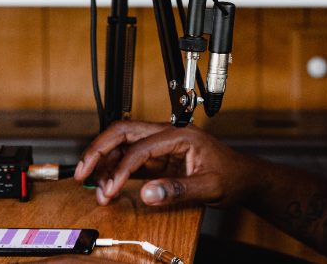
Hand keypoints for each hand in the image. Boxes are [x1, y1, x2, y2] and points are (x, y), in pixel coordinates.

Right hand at [74, 120, 254, 207]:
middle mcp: (168, 135)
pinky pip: (130, 159)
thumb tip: (147, 194)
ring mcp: (162, 146)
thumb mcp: (210, 186)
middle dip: (99, 150)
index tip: (110, 189)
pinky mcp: (159, 159)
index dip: (122, 168)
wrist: (245, 178)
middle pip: (123, 133)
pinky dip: (115, 171)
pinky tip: (107, 185)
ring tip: (95, 187)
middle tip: (81, 171)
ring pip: (123, 145)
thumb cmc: (233, 176)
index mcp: (181, 135)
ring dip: (105, 163)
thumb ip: (178, 190)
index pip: (141, 146)